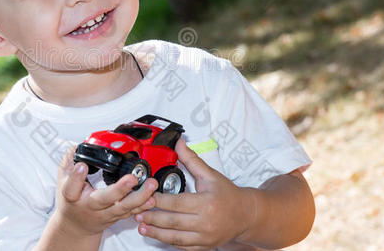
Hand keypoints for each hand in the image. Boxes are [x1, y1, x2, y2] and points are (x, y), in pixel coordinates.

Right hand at [53, 146, 158, 237]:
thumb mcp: (62, 180)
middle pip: (104, 199)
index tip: (82, 165)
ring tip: (150, 185)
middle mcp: (91, 207)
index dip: (76, 177)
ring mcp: (105, 213)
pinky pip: (131, 212)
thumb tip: (77, 146)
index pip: (71, 188)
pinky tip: (152, 198)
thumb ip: (68, 162)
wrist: (77, 226)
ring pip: (123, 208)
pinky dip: (143, 206)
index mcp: (72, 197)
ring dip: (139, 197)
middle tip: (132, 178)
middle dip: (119, 189)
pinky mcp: (117, 217)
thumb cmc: (71, 202)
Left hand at [134, 138, 256, 249]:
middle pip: (173, 221)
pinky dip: (169, 242)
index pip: (177, 203)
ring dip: (157, 233)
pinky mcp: (205, 246)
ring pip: (176, 238)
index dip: (159, 200)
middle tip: (137, 213)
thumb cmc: (228, 194)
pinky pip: (184, 247)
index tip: (147, 196)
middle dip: (153, 218)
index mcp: (206, 203)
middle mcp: (206, 222)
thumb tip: (179, 143)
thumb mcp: (210, 175)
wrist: (246, 215)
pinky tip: (158, 236)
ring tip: (142, 227)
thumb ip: (191, 160)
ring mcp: (205, 237)